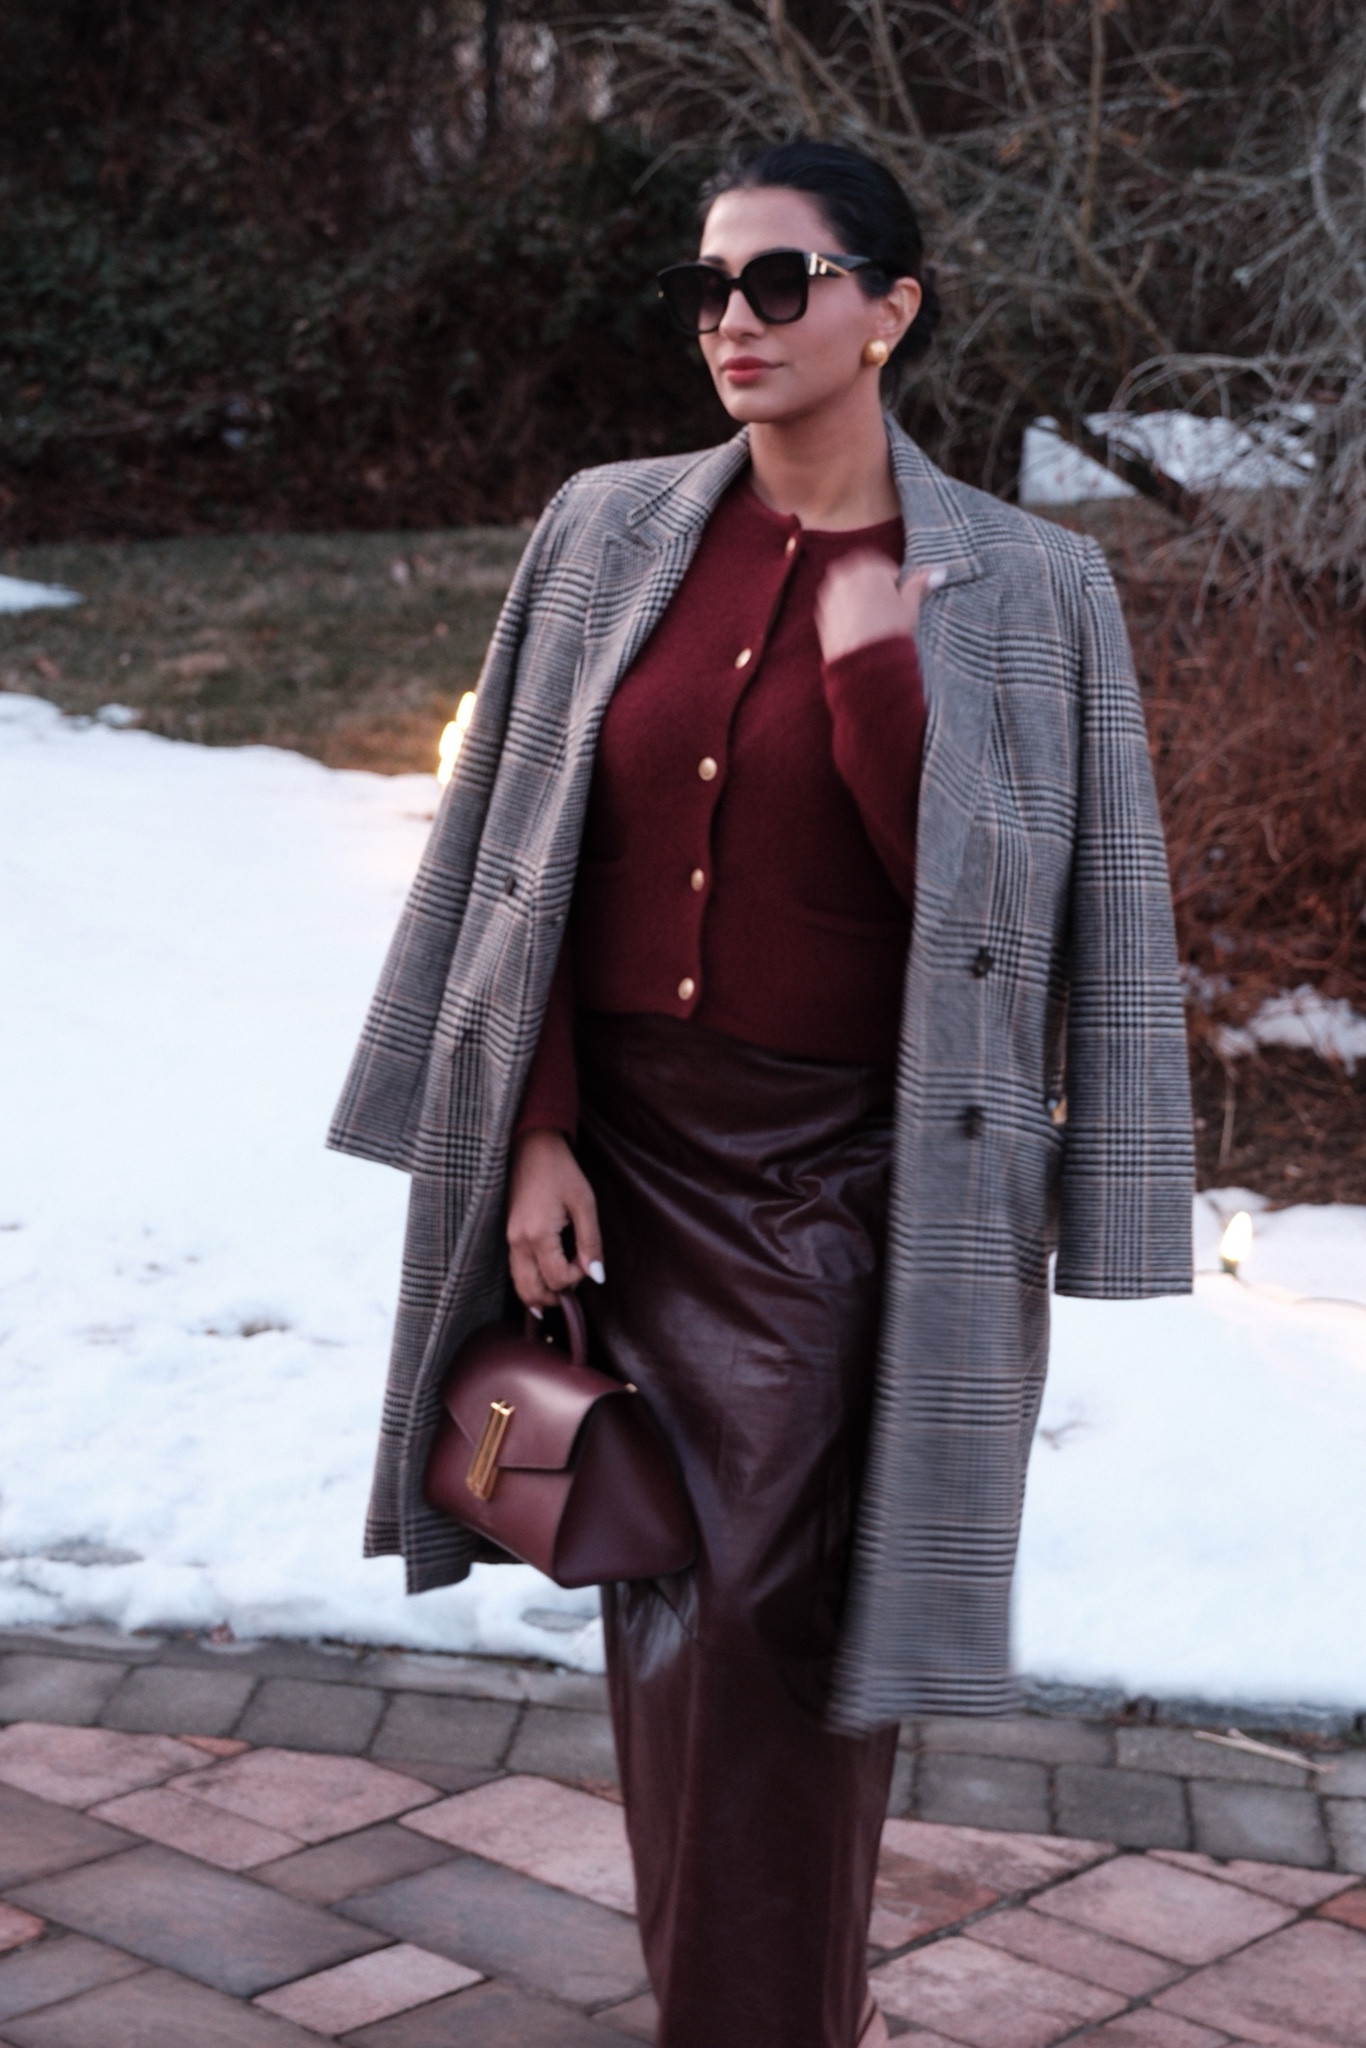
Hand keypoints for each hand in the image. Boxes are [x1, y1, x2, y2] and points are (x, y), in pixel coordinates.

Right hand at [506, 1128, 603, 1310]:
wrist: (533, 1147)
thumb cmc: (562, 1171)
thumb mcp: (585, 1204)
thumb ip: (591, 1242)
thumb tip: (597, 1277)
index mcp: (538, 1235)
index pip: (557, 1280)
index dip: (577, 1279)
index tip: (587, 1259)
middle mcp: (518, 1242)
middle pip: (531, 1292)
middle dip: (555, 1297)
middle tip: (574, 1288)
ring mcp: (509, 1239)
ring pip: (519, 1284)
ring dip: (541, 1292)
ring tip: (562, 1287)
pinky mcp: (508, 1235)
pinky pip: (516, 1270)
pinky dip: (530, 1280)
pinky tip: (546, 1278)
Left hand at [814, 554, 944, 663]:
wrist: (862, 662)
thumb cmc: (889, 631)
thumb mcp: (910, 606)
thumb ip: (919, 584)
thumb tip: (937, 571)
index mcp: (869, 566)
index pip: (887, 570)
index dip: (895, 586)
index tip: (899, 603)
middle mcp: (845, 573)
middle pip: (866, 577)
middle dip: (876, 589)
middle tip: (887, 611)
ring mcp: (830, 591)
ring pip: (851, 590)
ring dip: (861, 600)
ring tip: (874, 622)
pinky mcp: (821, 610)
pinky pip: (839, 605)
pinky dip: (848, 612)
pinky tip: (860, 629)